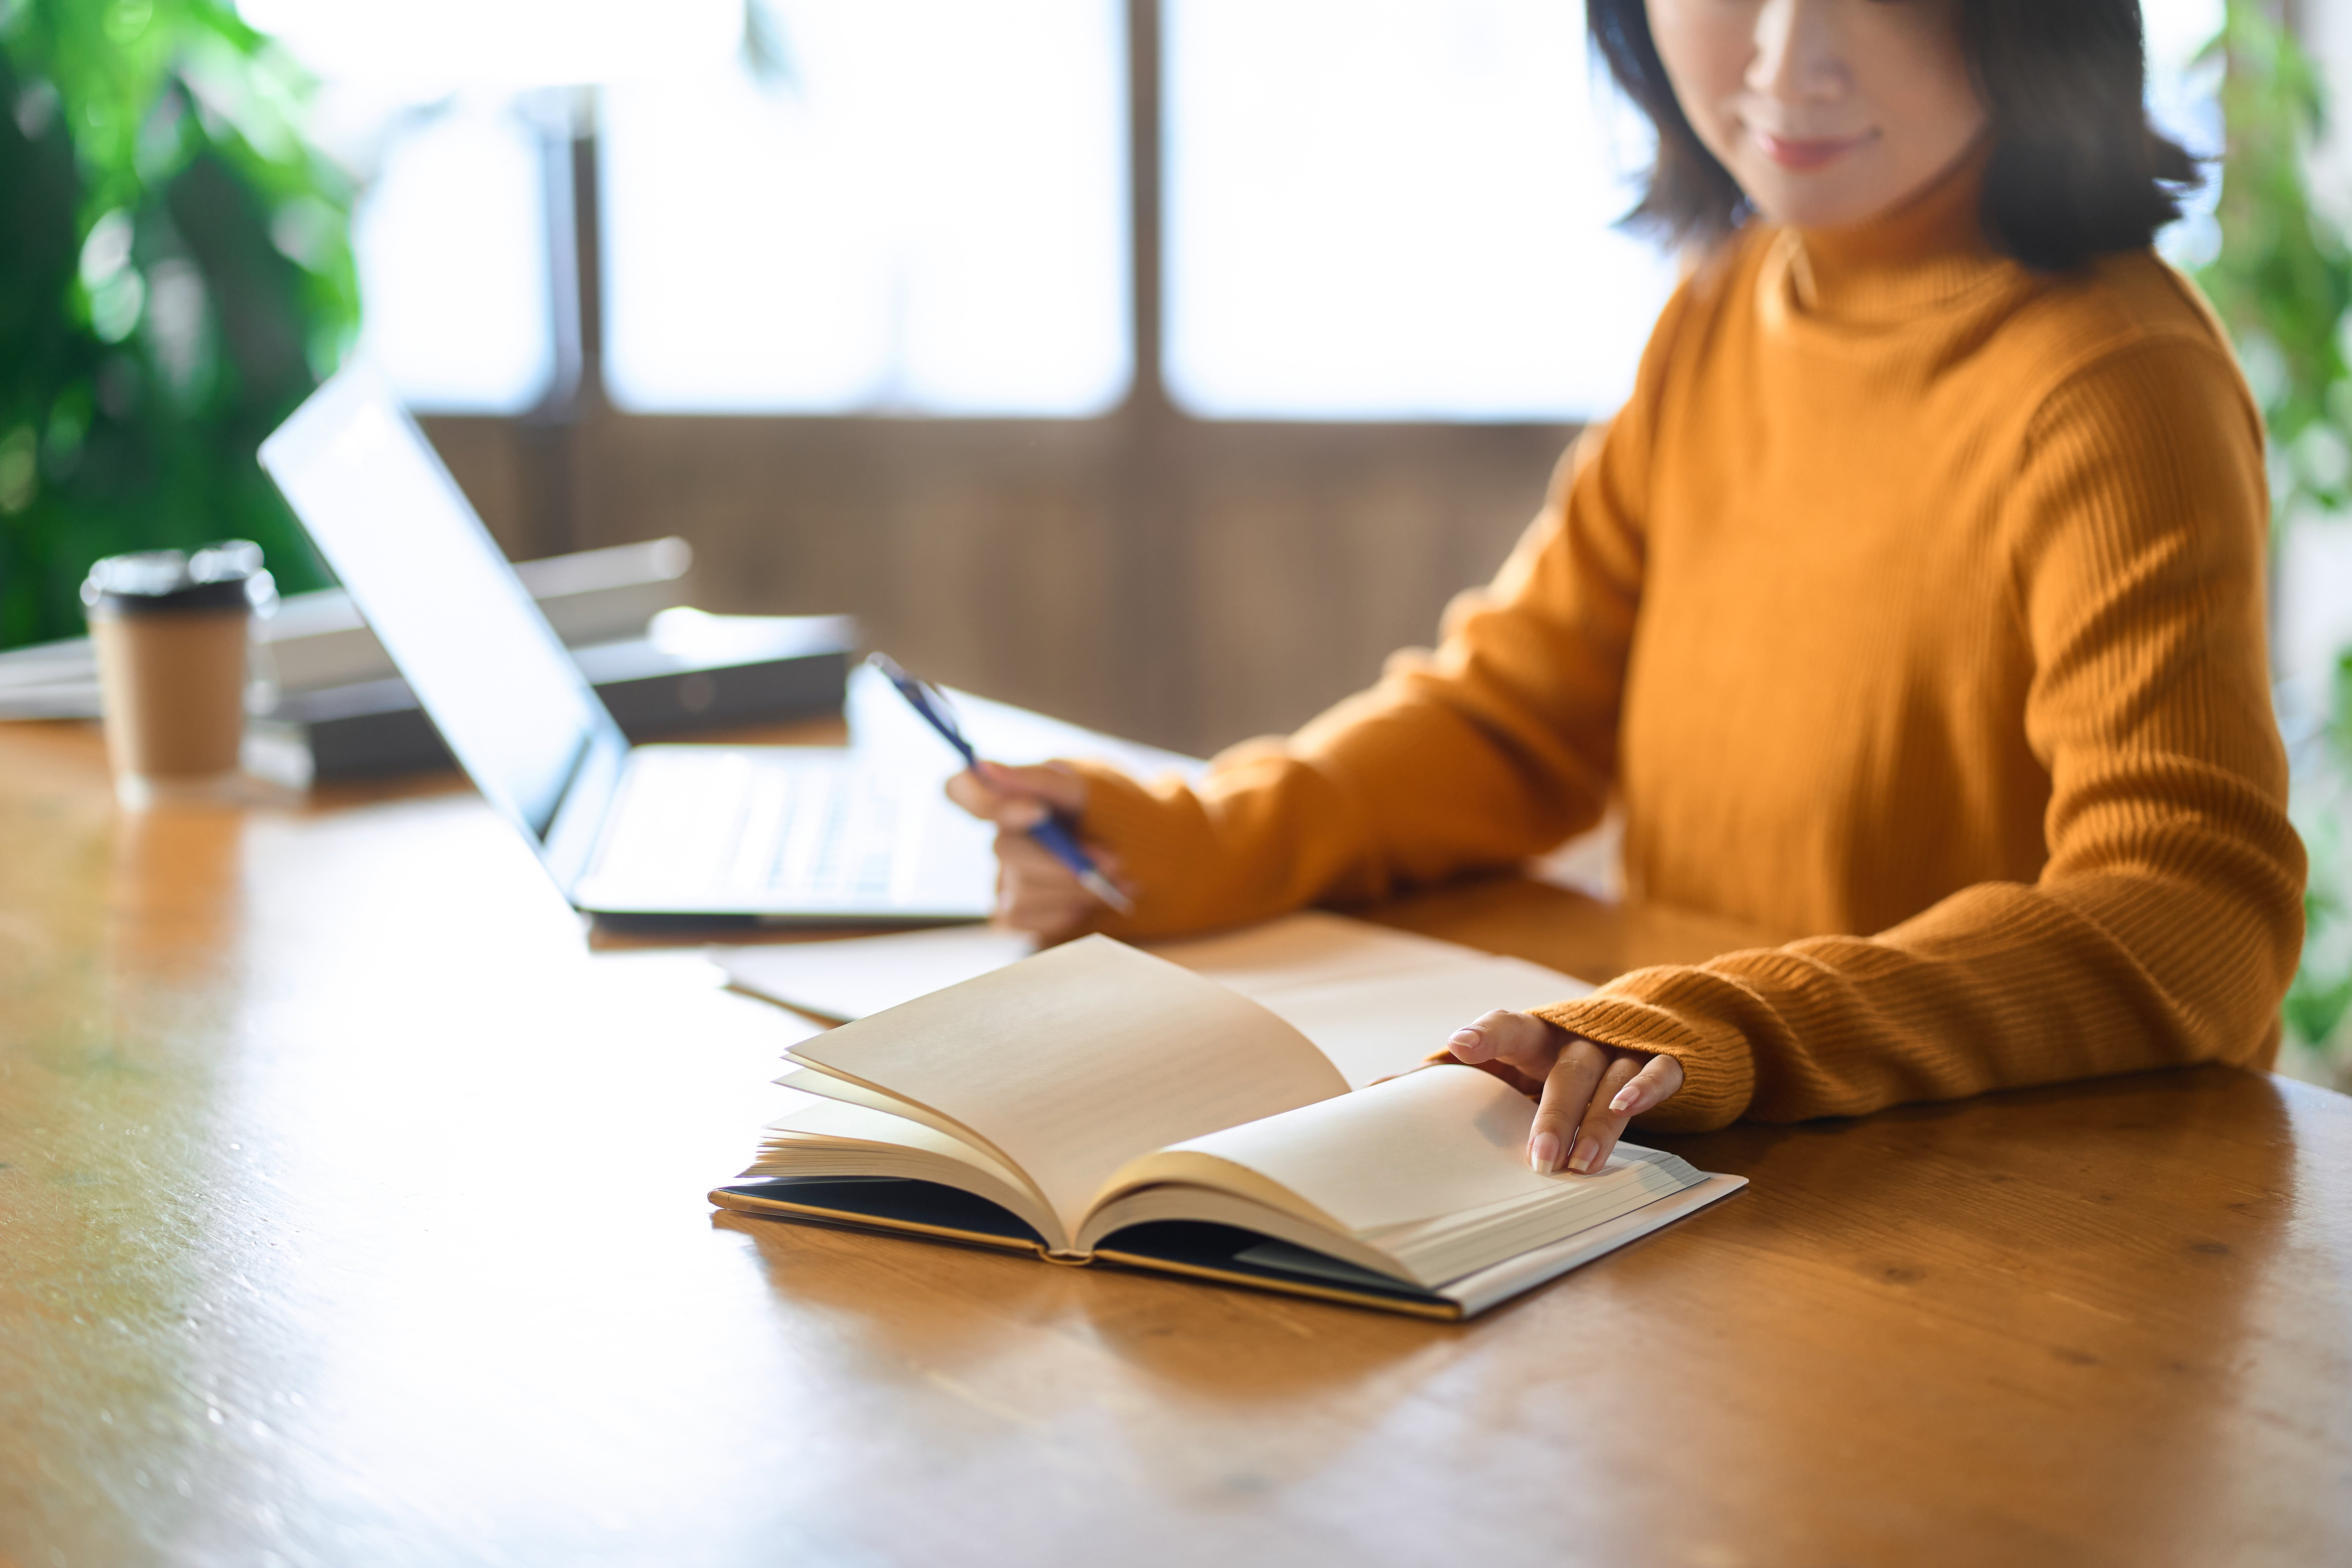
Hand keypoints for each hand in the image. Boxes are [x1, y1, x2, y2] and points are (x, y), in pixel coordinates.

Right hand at [943, 760, 1133, 938]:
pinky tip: (1091, 900)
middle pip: (1004, 850)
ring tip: (1114, 880)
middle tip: (1113, 860)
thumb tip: (985, 767)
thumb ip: (1037, 778)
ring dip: (1075, 888)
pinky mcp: (1020, 914)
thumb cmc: (1112, 812)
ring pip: (1019, 890)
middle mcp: (1003, 838)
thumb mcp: (1087, 786)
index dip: (984, 801)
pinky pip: (1024, 919)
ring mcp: (1007, 879)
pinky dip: (1066, 910)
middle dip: (1063, 860)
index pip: (960, 789)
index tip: (1038, 810)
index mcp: (1012, 797)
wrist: (1150, 855)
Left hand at [1445, 1011, 1682, 1174]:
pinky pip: (1658, 1071)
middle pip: (1564, 1072)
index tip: (1461, 1045)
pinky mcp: (1661, 1058)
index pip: (1509, 1027)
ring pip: (1609, 1081)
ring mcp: (1620, 1048)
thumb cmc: (1551, 1059)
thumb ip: (1451, 1078)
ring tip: (1580, 1164)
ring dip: (1596, 1123)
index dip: (1486, 1034)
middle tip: (1538, 1160)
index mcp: (1536, 1035)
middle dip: (1553, 1117)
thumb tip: (1379, 1091)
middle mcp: (1577, 1038)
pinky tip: (1628, 1107)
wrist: (1638, 1028)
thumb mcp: (1511, 1065)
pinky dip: (1644, 1087)